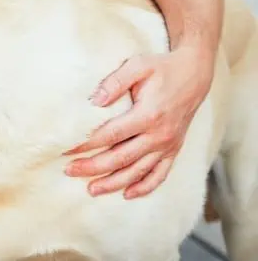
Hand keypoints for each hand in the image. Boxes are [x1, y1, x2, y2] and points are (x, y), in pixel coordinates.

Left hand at [64, 45, 213, 198]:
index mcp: (148, 115)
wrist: (194, 74)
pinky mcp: (174, 149)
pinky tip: (127, 194)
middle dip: (93, 167)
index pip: (110, 135)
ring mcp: (168, 145)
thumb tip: (93, 101)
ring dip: (114, 183)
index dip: (87, 145)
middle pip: (121, 158)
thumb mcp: (137, 66)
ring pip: (138, 171)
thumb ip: (114, 82)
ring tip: (92, 190)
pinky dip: (144, 187)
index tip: (67, 150)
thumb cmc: (161, 68)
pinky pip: (160, 174)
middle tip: (69, 171)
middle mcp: (159, 135)